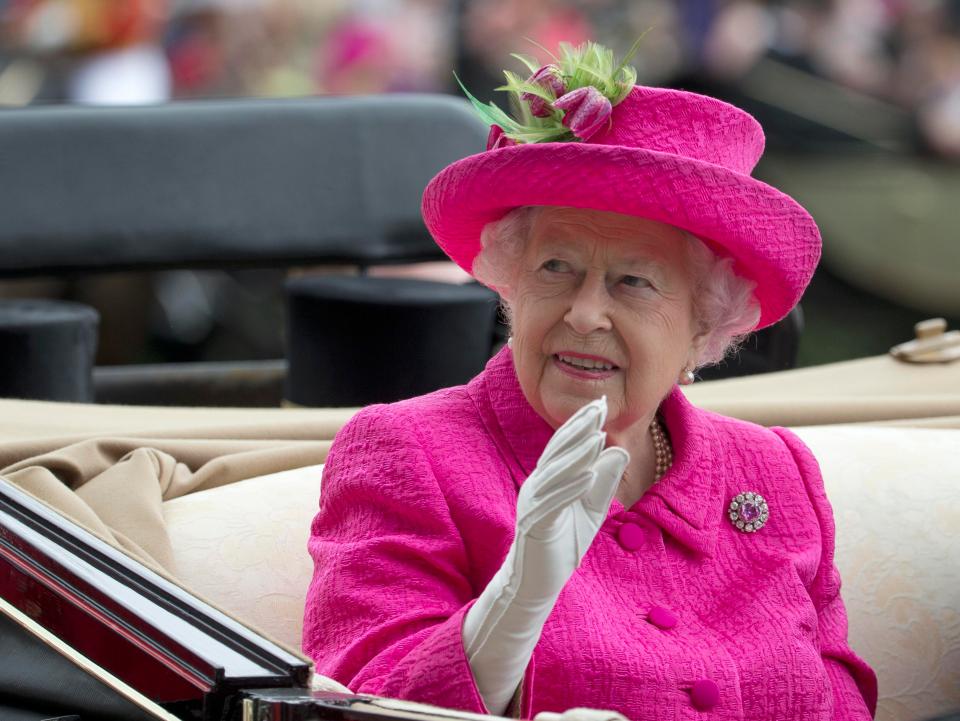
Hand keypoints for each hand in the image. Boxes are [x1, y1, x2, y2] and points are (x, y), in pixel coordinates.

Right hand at [513, 396, 628, 598]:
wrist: (538, 581)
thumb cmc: (563, 543)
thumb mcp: (592, 509)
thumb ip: (604, 481)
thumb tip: (619, 449)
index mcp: (547, 478)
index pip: (564, 444)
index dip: (581, 423)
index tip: (600, 403)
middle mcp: (536, 485)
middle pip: (558, 451)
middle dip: (579, 428)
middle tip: (598, 407)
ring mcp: (532, 504)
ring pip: (556, 473)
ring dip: (577, 454)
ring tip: (597, 436)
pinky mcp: (535, 524)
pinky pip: (554, 502)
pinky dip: (571, 488)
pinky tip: (588, 475)